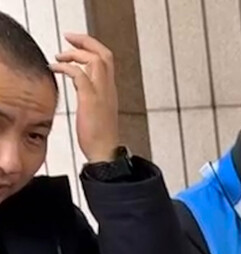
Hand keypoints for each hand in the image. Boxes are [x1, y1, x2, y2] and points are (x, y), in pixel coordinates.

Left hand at [52, 34, 118, 164]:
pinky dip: (65, 67)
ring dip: (74, 53)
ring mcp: (101, 93)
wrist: (105, 153)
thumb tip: (81, 85)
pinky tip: (55, 69)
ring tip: (60, 56)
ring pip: (94, 60)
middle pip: (104, 54)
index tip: (76, 44)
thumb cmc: (99, 137)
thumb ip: (92, 94)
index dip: (92, 47)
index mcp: (110, 91)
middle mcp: (109, 89)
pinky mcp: (91, 99)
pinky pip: (79, 74)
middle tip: (70, 38)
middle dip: (86, 42)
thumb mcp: (97, 110)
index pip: (107, 60)